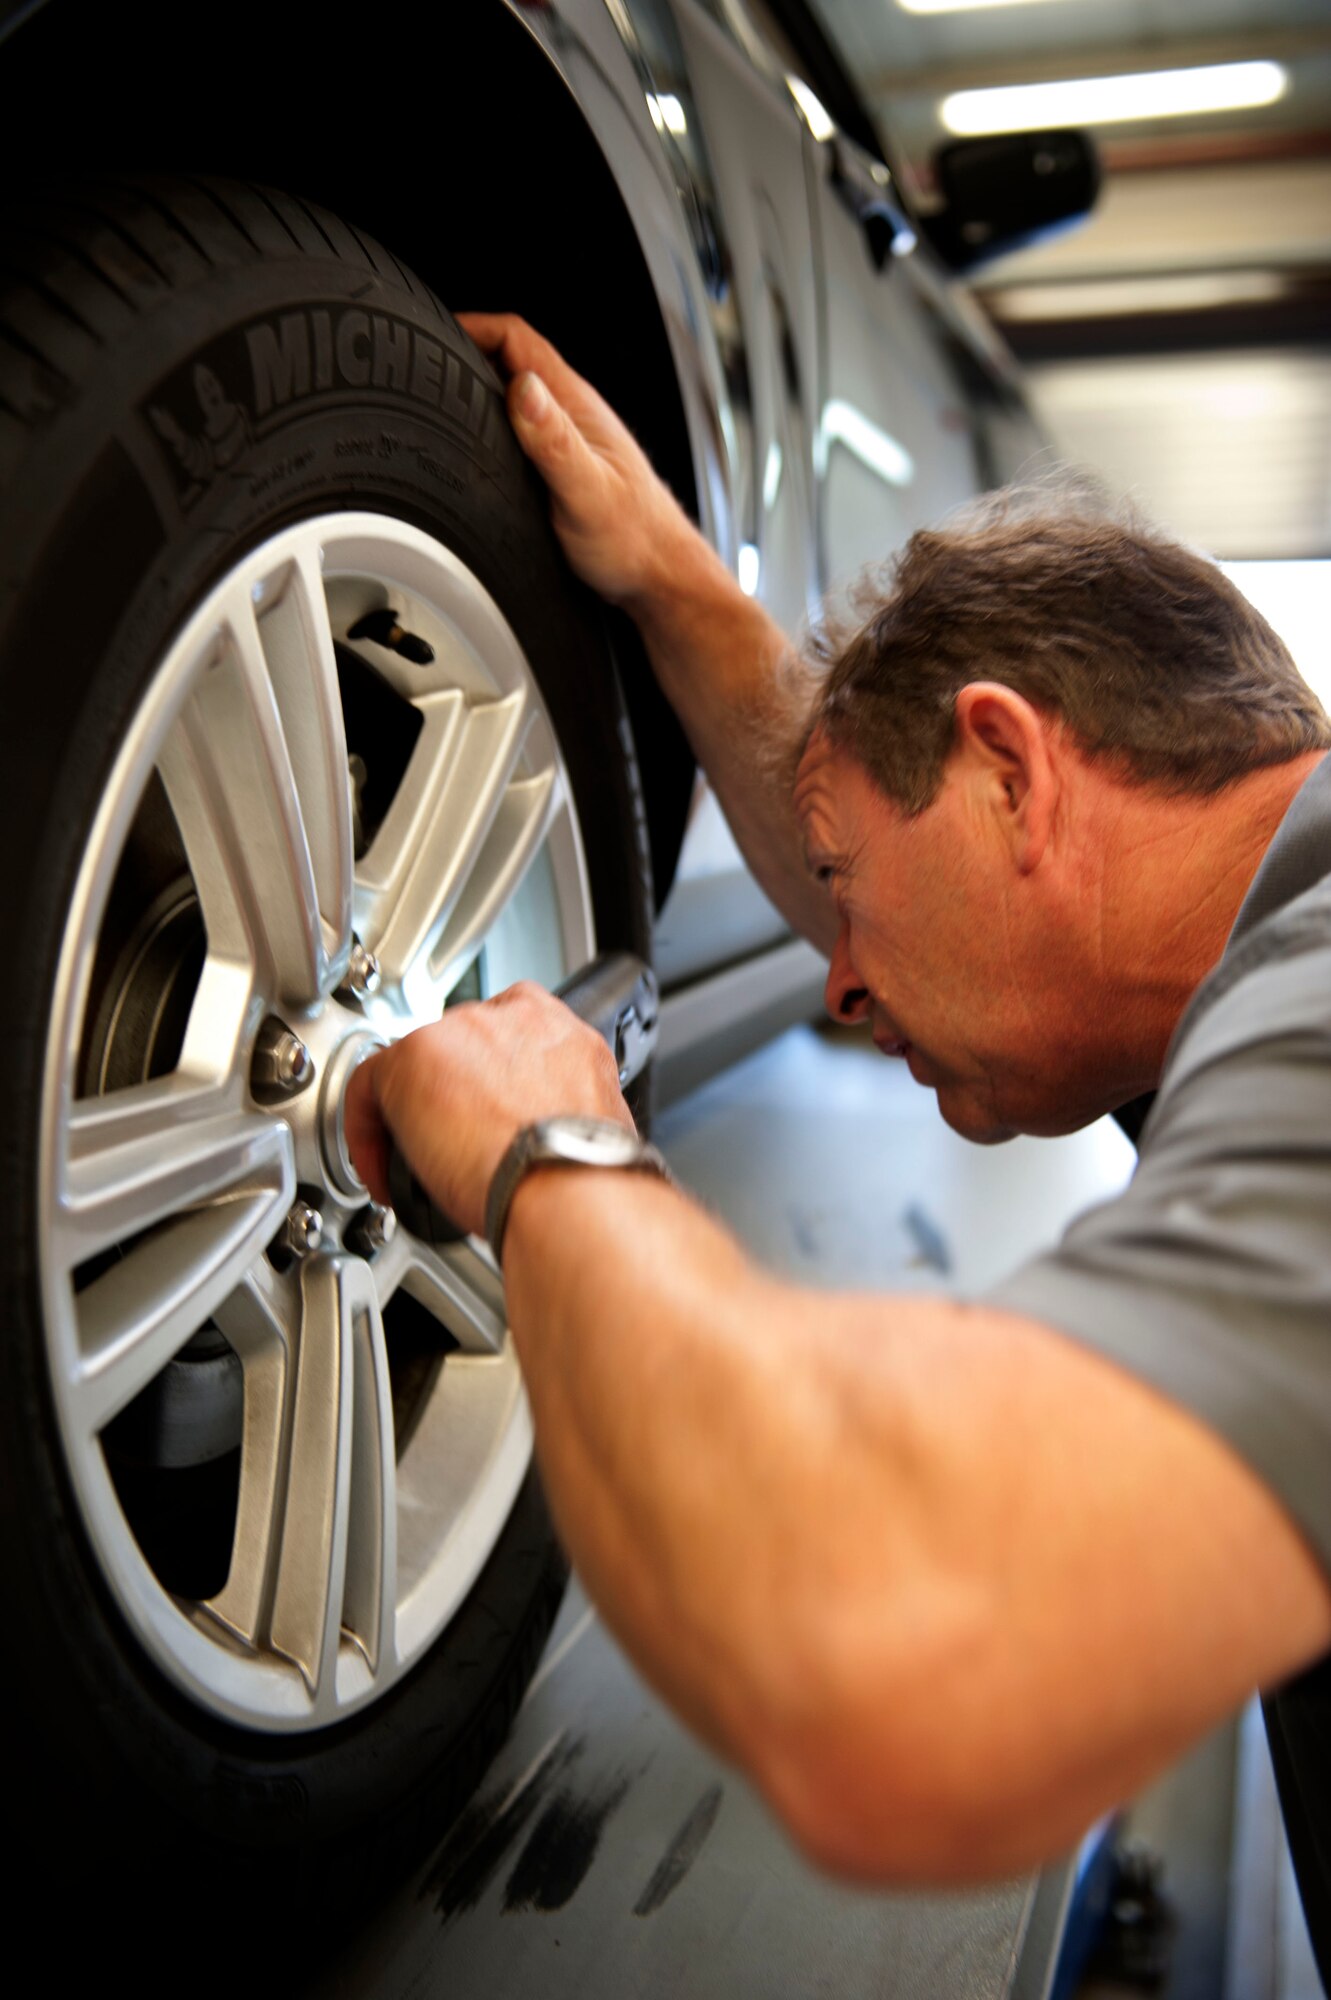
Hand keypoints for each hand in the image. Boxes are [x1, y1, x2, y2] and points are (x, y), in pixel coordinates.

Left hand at [343, 982, 634, 1239]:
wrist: (567, 1185)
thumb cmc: (584, 1170)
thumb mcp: (591, 1124)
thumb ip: (559, 1108)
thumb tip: (541, 1133)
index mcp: (560, 1030)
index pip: (509, 1037)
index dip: (488, 1083)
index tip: (482, 1119)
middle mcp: (511, 1018)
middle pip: (459, 1048)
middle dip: (450, 1099)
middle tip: (447, 1148)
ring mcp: (461, 1031)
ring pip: (414, 1065)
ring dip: (411, 1115)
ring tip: (417, 1165)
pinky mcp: (413, 1056)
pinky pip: (368, 1086)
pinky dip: (367, 1133)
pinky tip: (383, 1173)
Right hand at [457, 313, 701, 610]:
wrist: (659, 578)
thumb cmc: (634, 541)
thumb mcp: (587, 492)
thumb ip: (555, 442)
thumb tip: (524, 390)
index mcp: (576, 404)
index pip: (517, 337)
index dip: (472, 326)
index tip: (433, 336)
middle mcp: (571, 413)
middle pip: (510, 360)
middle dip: (465, 355)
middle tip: (424, 372)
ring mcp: (568, 438)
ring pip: (514, 397)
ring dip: (478, 392)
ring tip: (440, 406)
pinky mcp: (564, 465)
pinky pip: (521, 432)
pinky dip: (492, 429)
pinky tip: (477, 451)